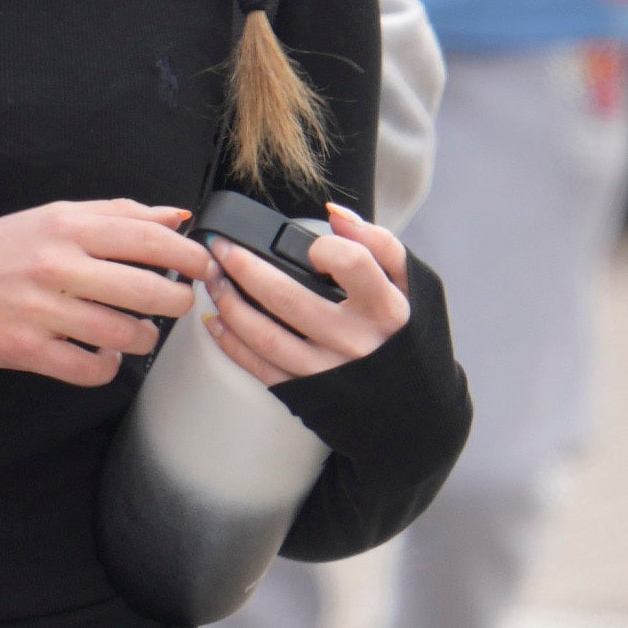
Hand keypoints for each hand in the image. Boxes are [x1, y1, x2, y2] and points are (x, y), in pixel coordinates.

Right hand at [0, 198, 203, 385]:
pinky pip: (90, 369)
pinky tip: (105, 355)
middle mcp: (58, 267)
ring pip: (123, 334)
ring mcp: (43, 312)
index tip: (204, 266)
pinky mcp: (30, 351)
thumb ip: (119, 214)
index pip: (147, 238)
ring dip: (145, 338)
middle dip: (177, 301)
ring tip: (141, 331)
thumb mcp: (59, 217)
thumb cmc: (7, 249)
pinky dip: (108, 367)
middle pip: (145, 290)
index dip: (187, 255)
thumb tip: (177, 215)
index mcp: (69, 228)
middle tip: (180, 303)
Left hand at [193, 198, 412, 381]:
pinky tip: (216, 320)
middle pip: (287, 298)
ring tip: (212, 277)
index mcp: (385, 309)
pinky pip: (259, 366)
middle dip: (243, 267)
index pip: (352, 263)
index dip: (326, 247)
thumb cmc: (408, 340)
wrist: (414, 412)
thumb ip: (380, 244)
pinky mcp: (305, 393)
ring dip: (229, 302)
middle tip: (221, 247)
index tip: (312, 246)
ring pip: (264, 335)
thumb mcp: (414, 287)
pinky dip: (230, 342)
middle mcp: (353, 341)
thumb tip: (336, 215)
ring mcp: (325, 371)